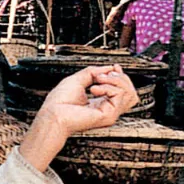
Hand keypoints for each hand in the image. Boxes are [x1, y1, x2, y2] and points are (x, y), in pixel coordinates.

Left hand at [18, 65, 138, 171]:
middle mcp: (107, 109)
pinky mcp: (109, 116)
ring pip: (129, 93)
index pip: (122, 91)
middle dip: (119, 77)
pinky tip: (94, 89)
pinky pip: (120, 96)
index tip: (114, 67)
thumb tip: (109, 68)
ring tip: (97, 80)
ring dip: (114, 80)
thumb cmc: (60, 102)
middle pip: (130, 92)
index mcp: (100, 102)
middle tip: (101, 75)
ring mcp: (109, 114)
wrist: (53, 114)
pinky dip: (108, 87)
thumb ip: (95, 72)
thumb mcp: (79, 79)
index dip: (121, 76)